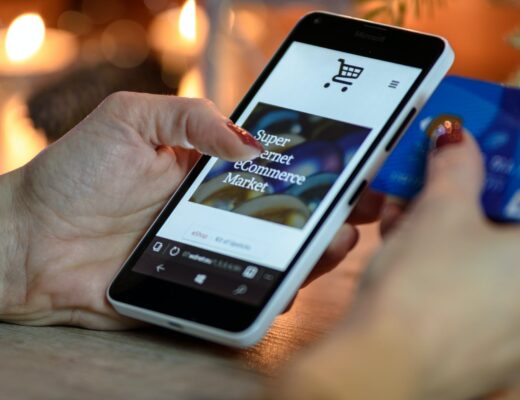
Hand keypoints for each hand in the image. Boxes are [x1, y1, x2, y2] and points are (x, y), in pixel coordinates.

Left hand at [0, 92, 380, 329]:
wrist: (30, 242)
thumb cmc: (75, 174)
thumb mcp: (132, 120)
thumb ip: (192, 118)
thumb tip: (252, 142)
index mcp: (210, 168)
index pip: (275, 164)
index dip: (317, 162)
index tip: (352, 161)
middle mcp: (219, 209)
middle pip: (288, 212)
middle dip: (332, 208)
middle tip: (365, 203)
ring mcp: (214, 250)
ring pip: (278, 253)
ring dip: (316, 248)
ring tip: (339, 237)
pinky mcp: (201, 285)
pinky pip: (247, 290)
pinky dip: (275, 288)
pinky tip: (291, 279)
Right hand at [275, 129, 519, 398]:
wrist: (383, 367)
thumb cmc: (423, 286)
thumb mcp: (439, 212)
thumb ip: (456, 166)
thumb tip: (456, 137)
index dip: (504, 161)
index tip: (478, 149)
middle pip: (503, 226)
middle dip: (467, 195)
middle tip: (433, 178)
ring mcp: (515, 327)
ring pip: (484, 258)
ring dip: (446, 227)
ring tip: (401, 213)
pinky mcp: (486, 345)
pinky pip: (471, 289)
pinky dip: (444, 264)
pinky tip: (403, 251)